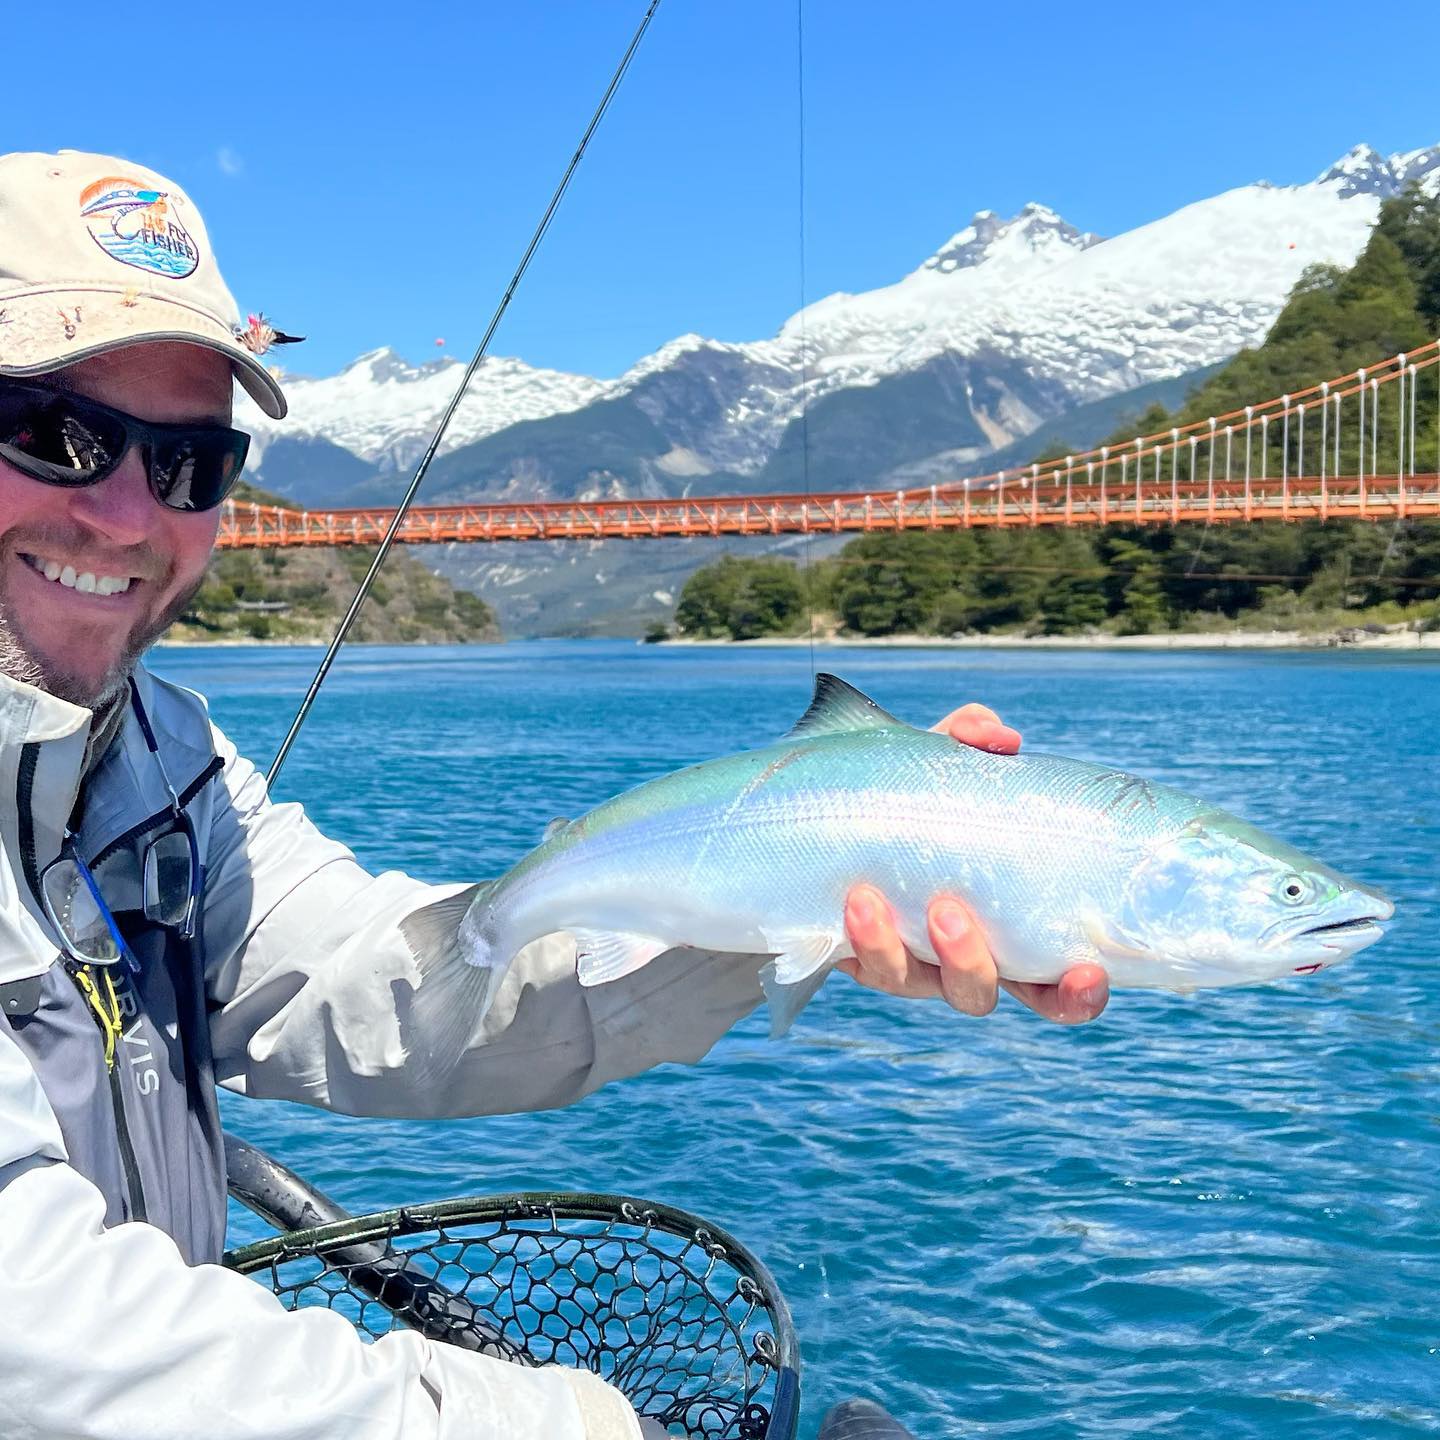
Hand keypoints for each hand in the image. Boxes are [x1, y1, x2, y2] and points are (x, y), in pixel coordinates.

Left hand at [836, 702, 1109, 1023]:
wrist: (825, 820)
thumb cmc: (913, 798)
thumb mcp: (940, 767)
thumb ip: (969, 743)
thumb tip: (998, 737)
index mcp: (1007, 930)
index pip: (1055, 985)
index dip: (1078, 995)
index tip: (1087, 973)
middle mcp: (958, 958)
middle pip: (978, 994)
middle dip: (968, 963)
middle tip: (948, 912)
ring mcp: (904, 963)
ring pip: (908, 981)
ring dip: (891, 945)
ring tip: (869, 899)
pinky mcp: (854, 957)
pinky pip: (860, 964)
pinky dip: (860, 936)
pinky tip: (852, 902)